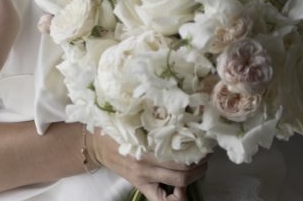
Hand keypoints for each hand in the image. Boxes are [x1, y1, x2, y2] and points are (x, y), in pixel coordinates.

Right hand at [90, 129, 207, 200]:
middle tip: (206, 153)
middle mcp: (146, 164)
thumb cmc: (117, 127)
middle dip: (200, 163)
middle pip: (184, 169)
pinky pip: (162, 200)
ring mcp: (144, 177)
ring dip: (194, 176)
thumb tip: (181, 111)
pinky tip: (182, 188)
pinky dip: (177, 197)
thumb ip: (154, 119)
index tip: (204, 139)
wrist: (97, 146)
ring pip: (179, 183)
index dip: (197, 147)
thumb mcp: (133, 119)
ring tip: (200, 166)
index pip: (179, 151)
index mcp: (145, 145)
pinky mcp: (141, 186)